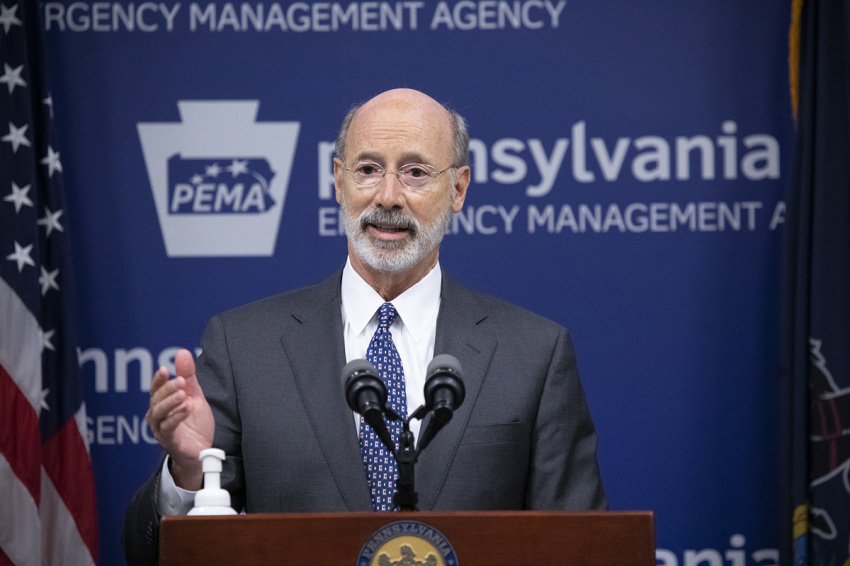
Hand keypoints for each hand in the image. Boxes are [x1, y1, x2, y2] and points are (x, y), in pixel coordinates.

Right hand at [145, 349, 213, 490]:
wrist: (202, 451)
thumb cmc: (194, 424)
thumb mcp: (194, 396)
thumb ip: (188, 377)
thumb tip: (182, 352)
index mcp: (162, 404)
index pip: (156, 389)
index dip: (158, 380)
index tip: (163, 369)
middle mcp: (157, 416)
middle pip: (157, 399)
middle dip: (167, 389)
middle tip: (181, 381)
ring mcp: (161, 430)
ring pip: (159, 414)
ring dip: (170, 402)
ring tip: (183, 395)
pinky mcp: (169, 441)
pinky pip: (168, 429)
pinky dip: (176, 418)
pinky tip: (186, 409)